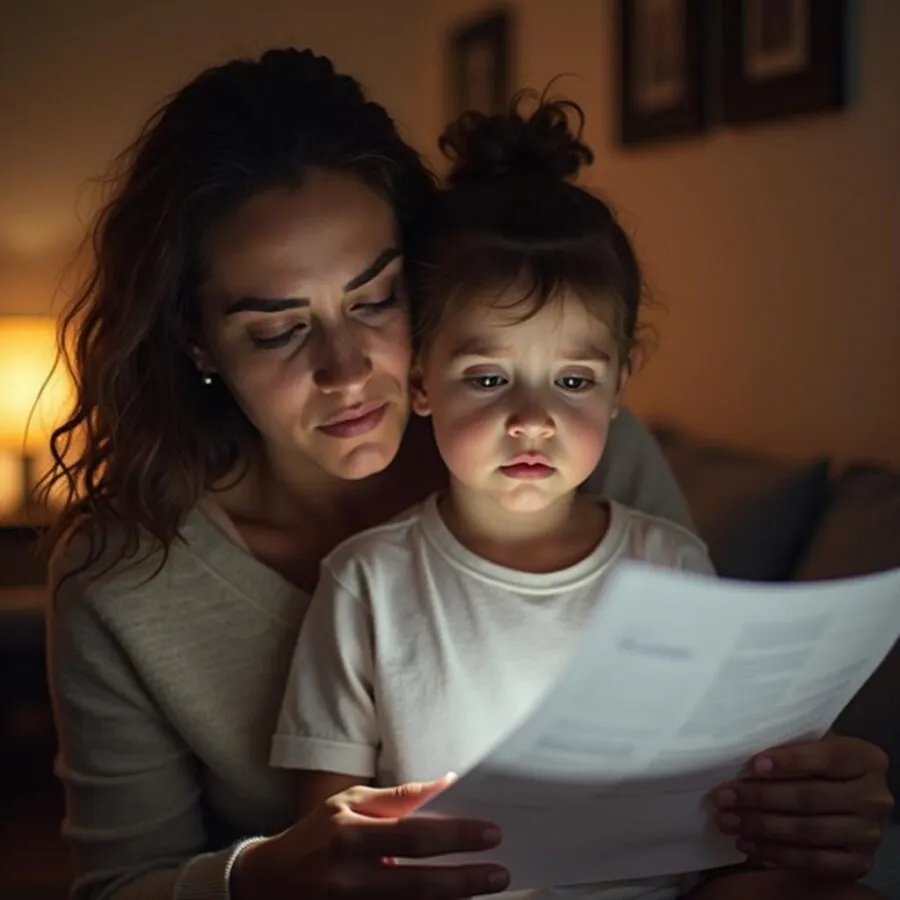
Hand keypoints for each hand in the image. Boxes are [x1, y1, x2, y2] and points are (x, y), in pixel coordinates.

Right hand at [231, 775, 508, 899]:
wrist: (266, 883)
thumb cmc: (316, 835)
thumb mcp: (349, 804)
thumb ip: (398, 798)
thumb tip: (447, 783)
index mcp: (349, 835)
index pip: (414, 835)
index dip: (455, 836)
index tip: (491, 833)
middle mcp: (348, 876)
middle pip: (417, 883)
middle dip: (464, 880)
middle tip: (499, 873)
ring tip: (483, 889)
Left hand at [711, 734, 892, 878]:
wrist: (846, 801)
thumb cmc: (817, 764)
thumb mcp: (813, 745)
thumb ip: (790, 744)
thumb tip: (741, 746)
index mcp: (867, 759)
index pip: (827, 758)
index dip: (790, 761)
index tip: (754, 765)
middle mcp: (875, 797)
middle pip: (810, 798)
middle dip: (760, 797)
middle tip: (723, 796)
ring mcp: (869, 834)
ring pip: (807, 831)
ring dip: (761, 827)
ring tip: (727, 820)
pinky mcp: (859, 863)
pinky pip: (812, 861)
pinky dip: (775, 854)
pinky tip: (747, 844)